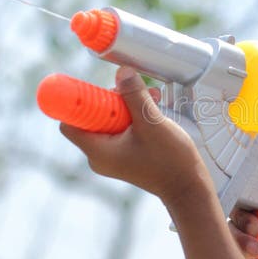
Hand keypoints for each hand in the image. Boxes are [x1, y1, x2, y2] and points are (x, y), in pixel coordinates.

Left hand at [59, 66, 212, 204]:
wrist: (188, 186)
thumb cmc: (170, 161)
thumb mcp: (151, 122)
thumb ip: (134, 95)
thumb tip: (121, 73)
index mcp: (98, 151)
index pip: (69, 122)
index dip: (78, 101)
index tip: (94, 87)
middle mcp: (100, 155)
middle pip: (90, 117)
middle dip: (111, 99)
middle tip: (131, 92)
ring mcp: (112, 156)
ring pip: (109, 120)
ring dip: (127, 105)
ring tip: (151, 98)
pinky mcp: (125, 154)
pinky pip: (120, 128)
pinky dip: (133, 116)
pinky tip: (153, 109)